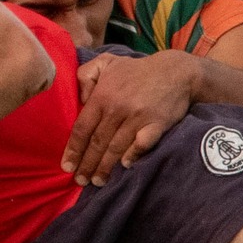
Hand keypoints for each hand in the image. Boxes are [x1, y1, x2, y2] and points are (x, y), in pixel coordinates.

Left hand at [64, 50, 199, 185]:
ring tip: (98, 181)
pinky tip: (125, 165)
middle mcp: (118, 109)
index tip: (66, 166)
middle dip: (87, 164)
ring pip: (116, 147)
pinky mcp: (157, 124)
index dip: (73, 149)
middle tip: (80, 181)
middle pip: (97, 142)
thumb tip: (80, 99)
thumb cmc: (136, 70)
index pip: (82, 128)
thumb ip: (86, 75)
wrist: (176, 71)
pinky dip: (133, 155)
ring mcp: (138, 117)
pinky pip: (142, 144)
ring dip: (105, 167)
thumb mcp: (106, 62)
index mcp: (103, 96)